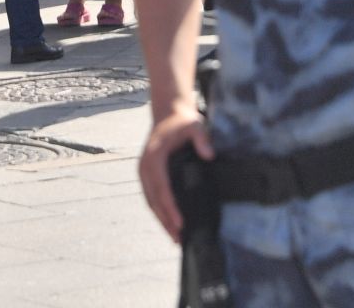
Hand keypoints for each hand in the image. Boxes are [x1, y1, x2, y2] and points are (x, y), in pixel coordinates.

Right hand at [139, 103, 211, 240]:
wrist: (169, 113)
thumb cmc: (183, 121)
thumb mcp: (195, 124)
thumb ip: (202, 138)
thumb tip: (209, 155)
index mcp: (154, 156)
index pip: (162, 187)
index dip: (170, 207)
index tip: (180, 223)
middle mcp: (145, 166)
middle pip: (154, 200)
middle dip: (165, 221)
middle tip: (179, 239)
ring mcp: (144, 171)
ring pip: (151, 201)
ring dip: (161, 220)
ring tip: (175, 237)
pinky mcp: (147, 174)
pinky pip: (152, 197)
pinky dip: (160, 211)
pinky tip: (169, 222)